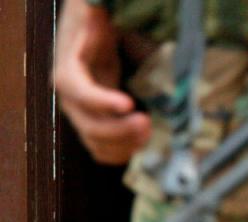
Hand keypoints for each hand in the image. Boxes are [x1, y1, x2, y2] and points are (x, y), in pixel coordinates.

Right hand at [53, 0, 150, 164]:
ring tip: (148, 132)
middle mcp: (71, 96)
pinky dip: (121, 152)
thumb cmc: (101, 25)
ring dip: (124, 145)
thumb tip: (98, 12)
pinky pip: (102, 149)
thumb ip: (97, 19)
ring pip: (96, 142)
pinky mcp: (95, 124)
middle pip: (89, 125)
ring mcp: (82, 114)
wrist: (95, 35)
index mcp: (68, 69)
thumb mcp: (98, 17)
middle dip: (120, 130)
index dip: (100, 100)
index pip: (77, 90)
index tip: (128, 104)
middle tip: (148, 123)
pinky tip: (140, 143)